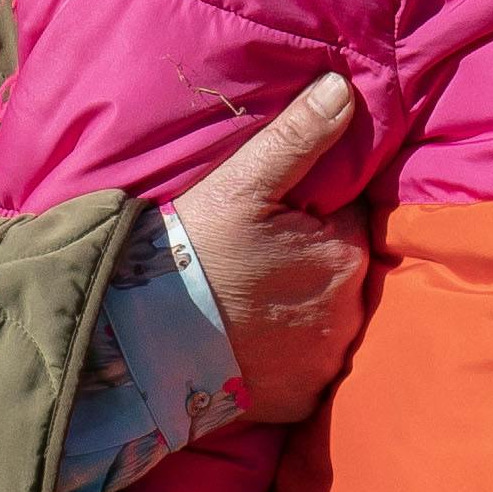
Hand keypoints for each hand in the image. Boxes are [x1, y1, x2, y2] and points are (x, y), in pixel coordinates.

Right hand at [171, 73, 370, 424]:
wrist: (144, 342)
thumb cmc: (193, 254)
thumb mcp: (241, 183)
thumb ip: (299, 136)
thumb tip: (343, 90)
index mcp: (344, 255)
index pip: (347, 222)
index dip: (312, 218)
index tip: (272, 223)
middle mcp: (348, 314)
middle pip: (341, 273)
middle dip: (311, 264)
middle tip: (254, 263)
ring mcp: (325, 363)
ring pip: (328, 322)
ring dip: (303, 312)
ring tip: (249, 304)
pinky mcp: (301, 402)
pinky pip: (308, 371)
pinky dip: (288, 359)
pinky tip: (252, 344)